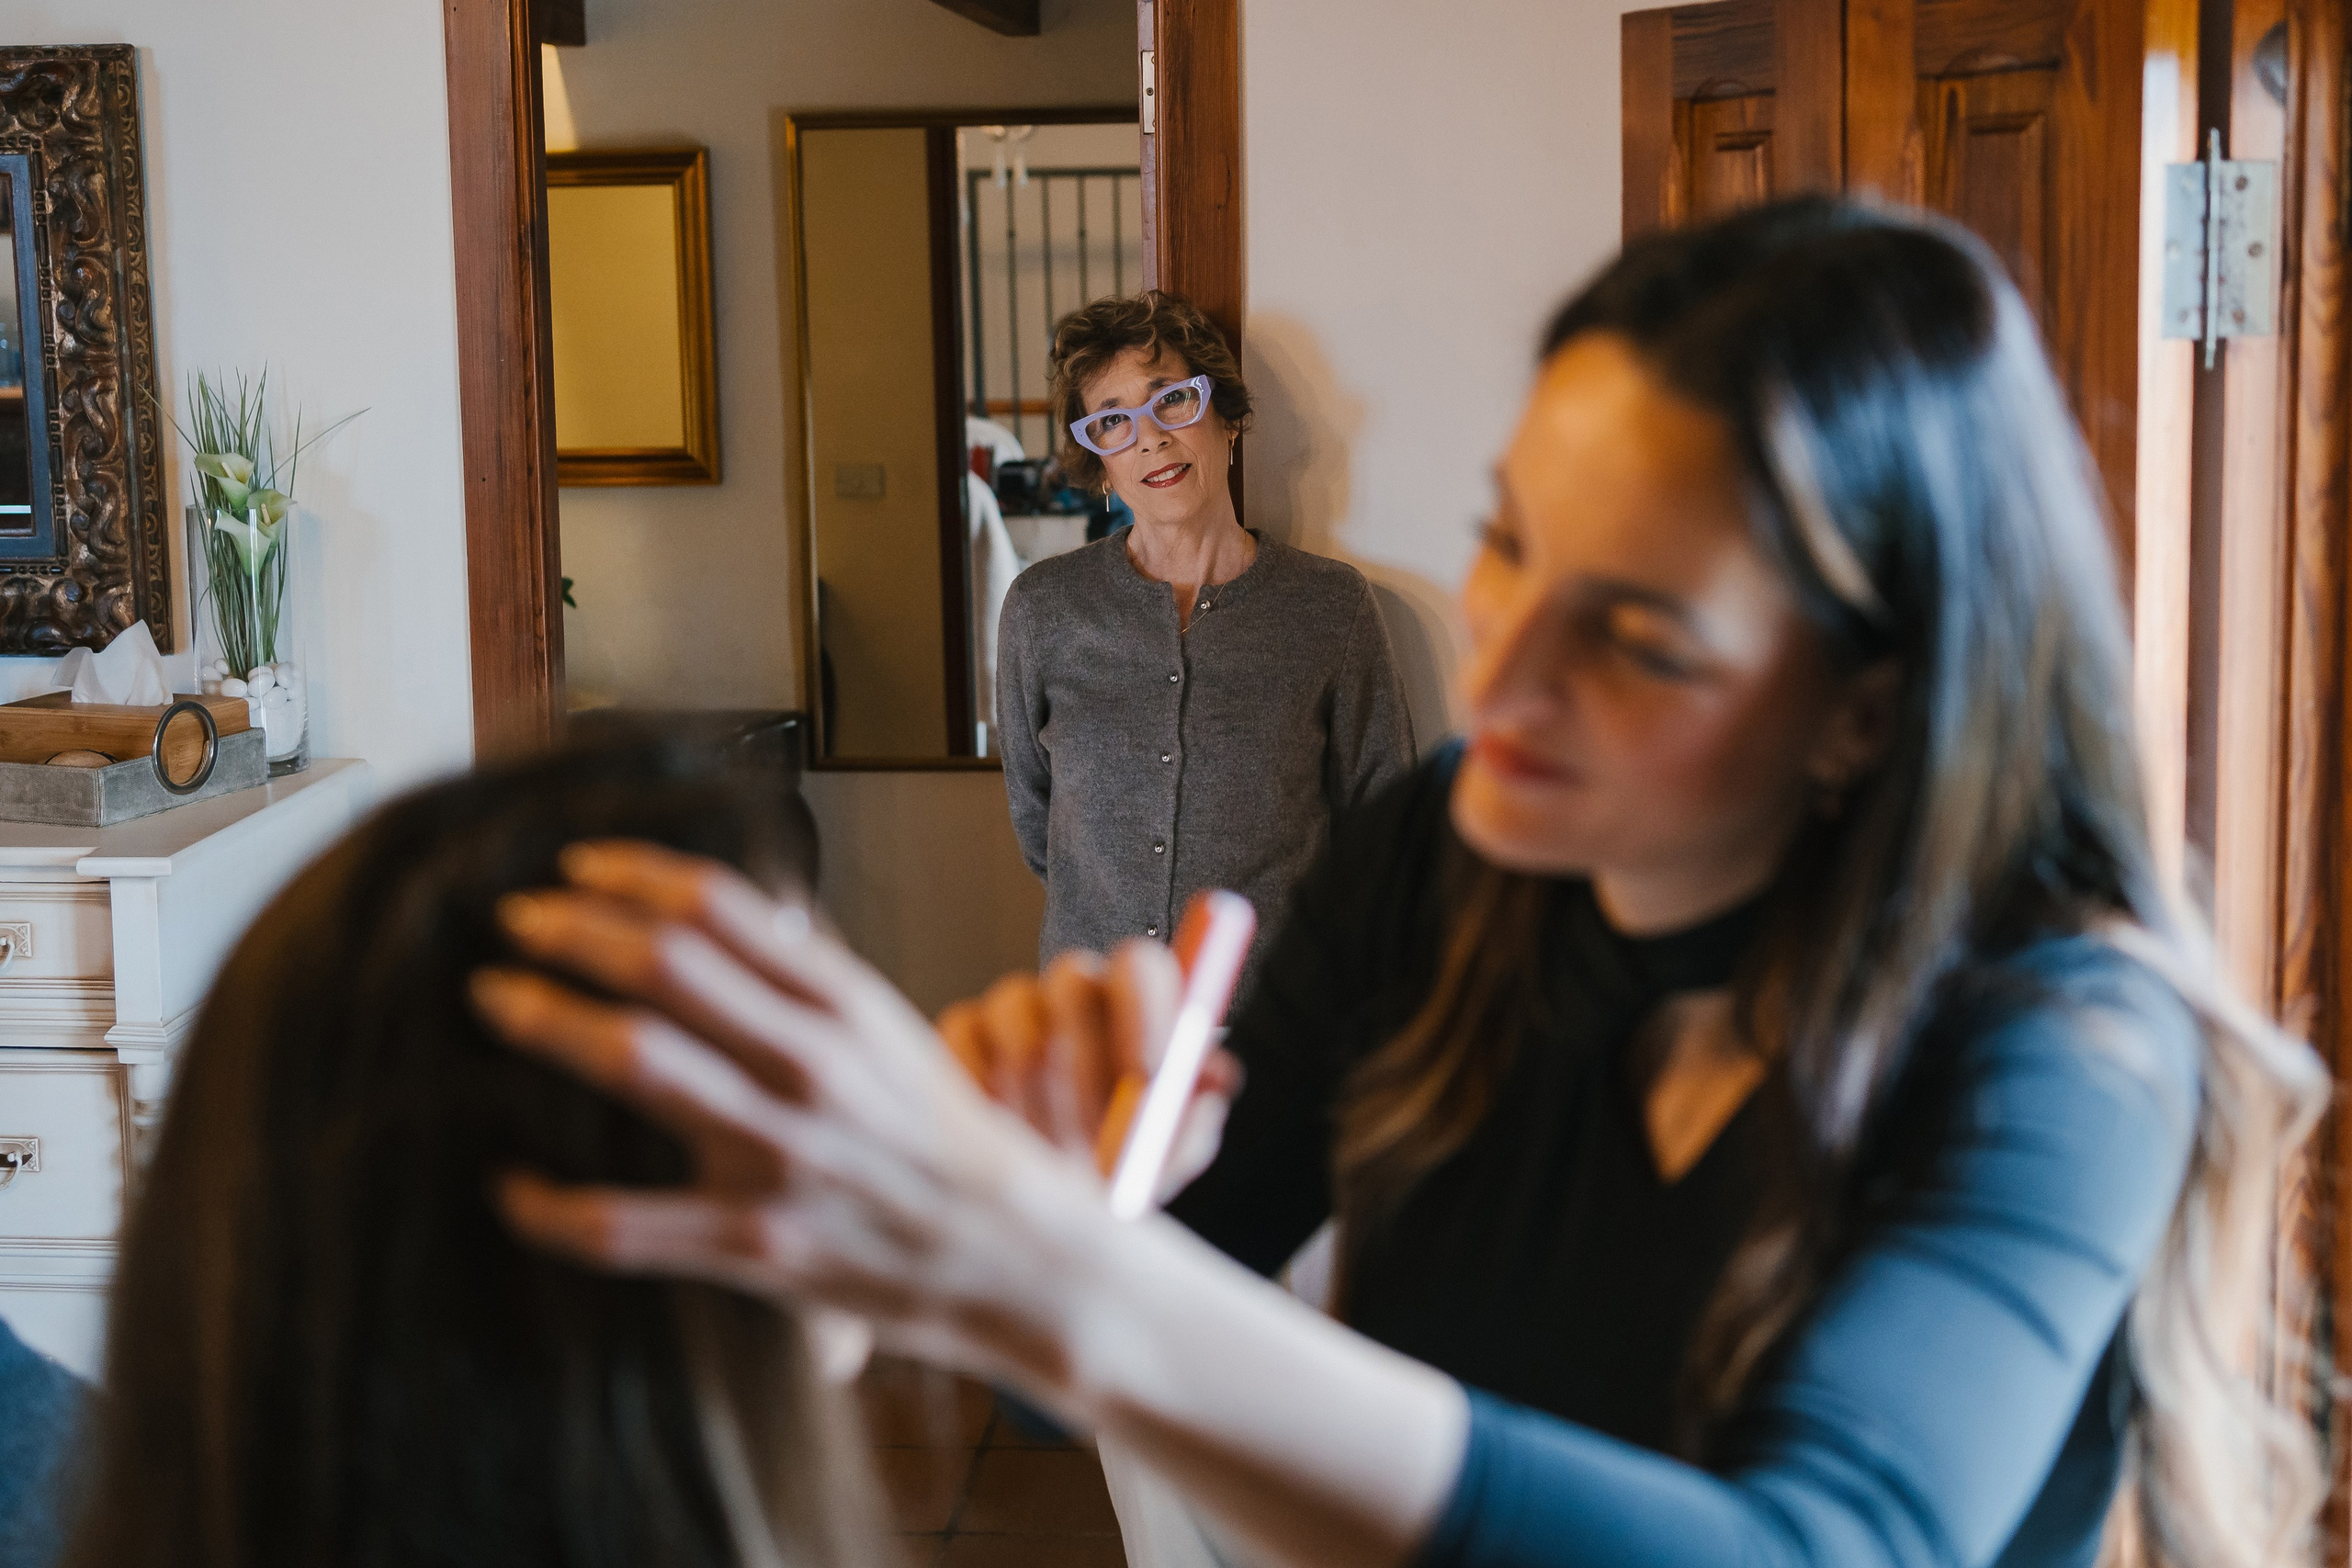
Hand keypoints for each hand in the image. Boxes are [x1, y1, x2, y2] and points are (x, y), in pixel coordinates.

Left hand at [469, 840, 1129, 1402]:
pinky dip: (551, 1208)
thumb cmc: (949, 1143)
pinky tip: (509, 1188)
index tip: (576, 868)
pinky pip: (628, 1225)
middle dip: (571, 933)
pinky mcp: (760, 1243)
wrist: (1017, 1257)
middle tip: (513, 922)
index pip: (719, 908)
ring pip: (638, 1064)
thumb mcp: (893, 1035)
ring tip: (495, 1000)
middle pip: (665, 967)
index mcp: (844, 1005)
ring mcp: (782, 1154)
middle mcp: (810, 1065)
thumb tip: (758, 916)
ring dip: (549, 1022)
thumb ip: (818, 977)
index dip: (631, 876)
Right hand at [937, 944, 1240, 1195]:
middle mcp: (1074, 990)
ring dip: (1041, 1108)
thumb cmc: (1123, 1169)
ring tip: (1058, 1161)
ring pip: (1021, 1031)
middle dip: (1087, 1060)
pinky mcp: (962, 1032)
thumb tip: (1214, 1076)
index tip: (1149, 1074)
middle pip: (1073, 978)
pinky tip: (1006, 1147)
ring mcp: (1012, 1006)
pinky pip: (967, 1052)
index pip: (1140, 967)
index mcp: (1135, 1002)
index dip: (1145, 1012)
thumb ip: (1194, 1117)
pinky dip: (987, 1105)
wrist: (1051, 1204)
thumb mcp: (1168, 1155)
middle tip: (1097, 1131)